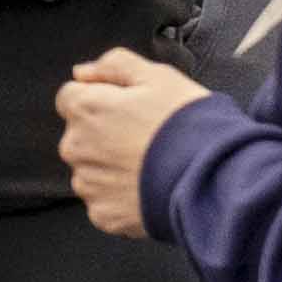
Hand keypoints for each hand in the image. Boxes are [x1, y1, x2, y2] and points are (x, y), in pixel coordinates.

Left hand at [56, 48, 206, 240]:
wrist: (211, 178)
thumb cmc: (187, 124)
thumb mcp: (158, 76)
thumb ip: (114, 65)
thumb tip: (82, 72)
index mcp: (86, 109)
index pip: (71, 97)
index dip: (100, 98)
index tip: (127, 107)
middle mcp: (76, 148)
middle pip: (79, 135)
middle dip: (104, 133)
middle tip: (145, 135)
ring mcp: (88, 185)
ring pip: (91, 169)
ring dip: (111, 165)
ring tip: (150, 163)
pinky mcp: (103, 215)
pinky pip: (104, 200)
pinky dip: (121, 195)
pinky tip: (148, 186)